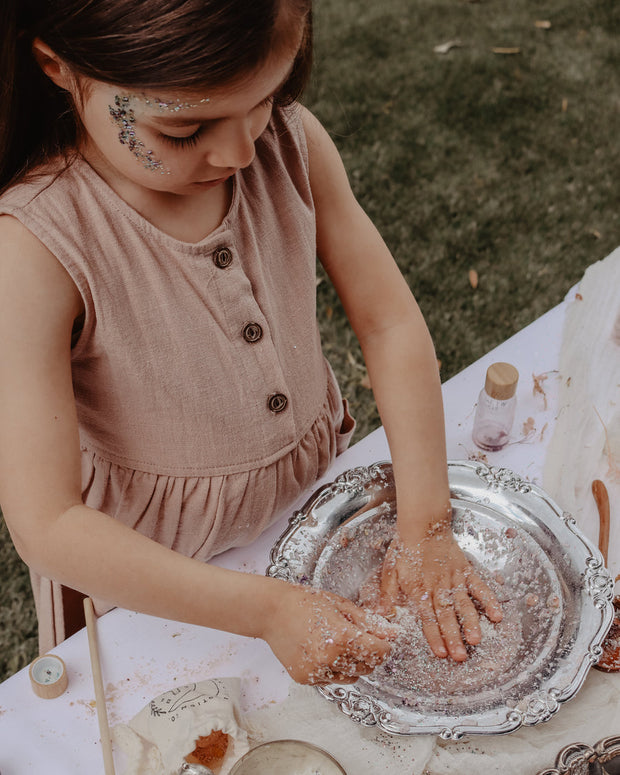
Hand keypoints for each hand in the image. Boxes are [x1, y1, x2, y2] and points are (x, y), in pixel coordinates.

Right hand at [262, 582, 395, 684]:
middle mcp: (330, 658)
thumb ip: (369, 623)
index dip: (384, 646)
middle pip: (368, 667)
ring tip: (337, 644)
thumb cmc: (305, 602)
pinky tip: (322, 651)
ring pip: (351, 677)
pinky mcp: (306, 679)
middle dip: (369, 654)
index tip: (382, 640)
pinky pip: (332, 680)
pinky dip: (333, 669)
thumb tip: (394, 633)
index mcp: (342, 636)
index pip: (379, 652)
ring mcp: (316, 671)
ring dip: (352, 664)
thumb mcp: (341, 606)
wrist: (272, 611)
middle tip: (357, 638)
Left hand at [379, 527, 502, 661]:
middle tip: (460, 657)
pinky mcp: (465, 570)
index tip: (440, 653)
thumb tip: (380, 613)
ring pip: (463, 603)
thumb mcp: (390, 569)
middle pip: (446, 615)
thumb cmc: (406, 546)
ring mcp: (453, 579)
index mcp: (418, 588)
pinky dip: (489, 600)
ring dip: (470, 623)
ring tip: (476, 640)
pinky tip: (496, 615)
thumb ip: (387, 593)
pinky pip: (479, 587)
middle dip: (453, 637)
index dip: (434, 636)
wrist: (423, 523)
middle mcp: (437, 586)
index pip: (426, 617)